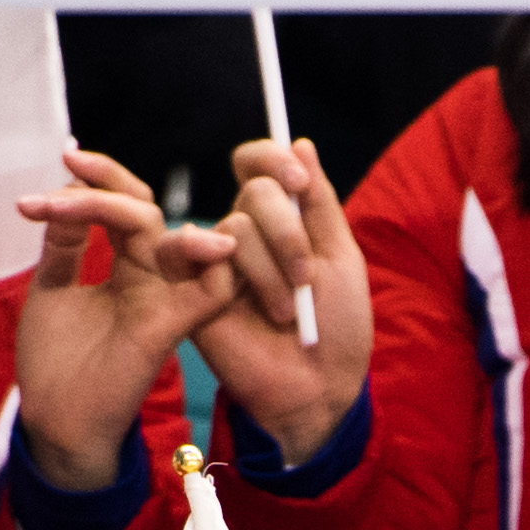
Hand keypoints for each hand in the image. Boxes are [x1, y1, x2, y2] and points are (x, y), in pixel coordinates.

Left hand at [11, 149, 226, 490]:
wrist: (57, 425)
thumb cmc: (56, 365)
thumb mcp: (52, 290)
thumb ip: (64, 245)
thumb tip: (63, 192)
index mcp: (124, 267)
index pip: (124, 207)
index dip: (100, 177)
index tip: (65, 157)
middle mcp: (148, 278)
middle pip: (147, 211)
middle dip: (107, 184)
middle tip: (67, 172)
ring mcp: (161, 301)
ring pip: (176, 238)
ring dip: (131, 210)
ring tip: (77, 201)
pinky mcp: (169, 328)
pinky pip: (211, 289)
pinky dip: (210, 261)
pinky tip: (183, 239)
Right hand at [180, 137, 369, 465]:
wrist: (318, 388)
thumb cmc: (337, 327)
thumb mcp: (340, 257)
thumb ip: (319, 202)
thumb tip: (300, 142)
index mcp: (280, 221)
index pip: (257, 165)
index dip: (273, 159)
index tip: (299, 182)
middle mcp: (244, 234)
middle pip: (254, 191)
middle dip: (288, 230)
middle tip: (306, 277)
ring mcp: (216, 260)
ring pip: (236, 226)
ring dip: (271, 269)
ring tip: (285, 312)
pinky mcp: (190, 290)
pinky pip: (190, 252)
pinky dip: (225, 270)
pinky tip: (239, 300)